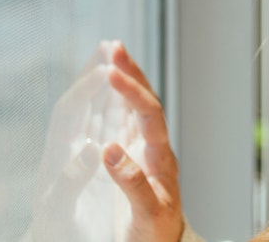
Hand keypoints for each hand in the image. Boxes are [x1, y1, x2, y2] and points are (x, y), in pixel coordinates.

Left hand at [30, 41, 126, 241]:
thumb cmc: (56, 234)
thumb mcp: (60, 212)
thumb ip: (71, 180)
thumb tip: (93, 149)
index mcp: (58, 158)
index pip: (71, 112)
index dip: (86, 89)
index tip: (104, 69)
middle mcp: (69, 149)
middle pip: (82, 101)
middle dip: (94, 72)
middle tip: (109, 45)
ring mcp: (81, 153)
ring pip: (96, 110)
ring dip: (105, 83)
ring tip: (115, 56)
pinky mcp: (93, 162)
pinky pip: (105, 125)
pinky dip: (114, 105)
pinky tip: (124, 96)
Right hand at [102, 41, 183, 241]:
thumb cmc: (156, 236)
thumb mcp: (148, 213)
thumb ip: (132, 182)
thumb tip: (109, 148)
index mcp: (162, 159)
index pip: (149, 114)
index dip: (130, 91)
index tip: (110, 72)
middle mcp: (156, 149)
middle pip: (146, 101)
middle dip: (131, 72)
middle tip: (113, 46)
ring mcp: (146, 152)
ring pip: (136, 107)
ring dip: (125, 80)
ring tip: (111, 53)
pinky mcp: (135, 159)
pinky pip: (125, 121)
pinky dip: (115, 100)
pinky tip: (107, 88)